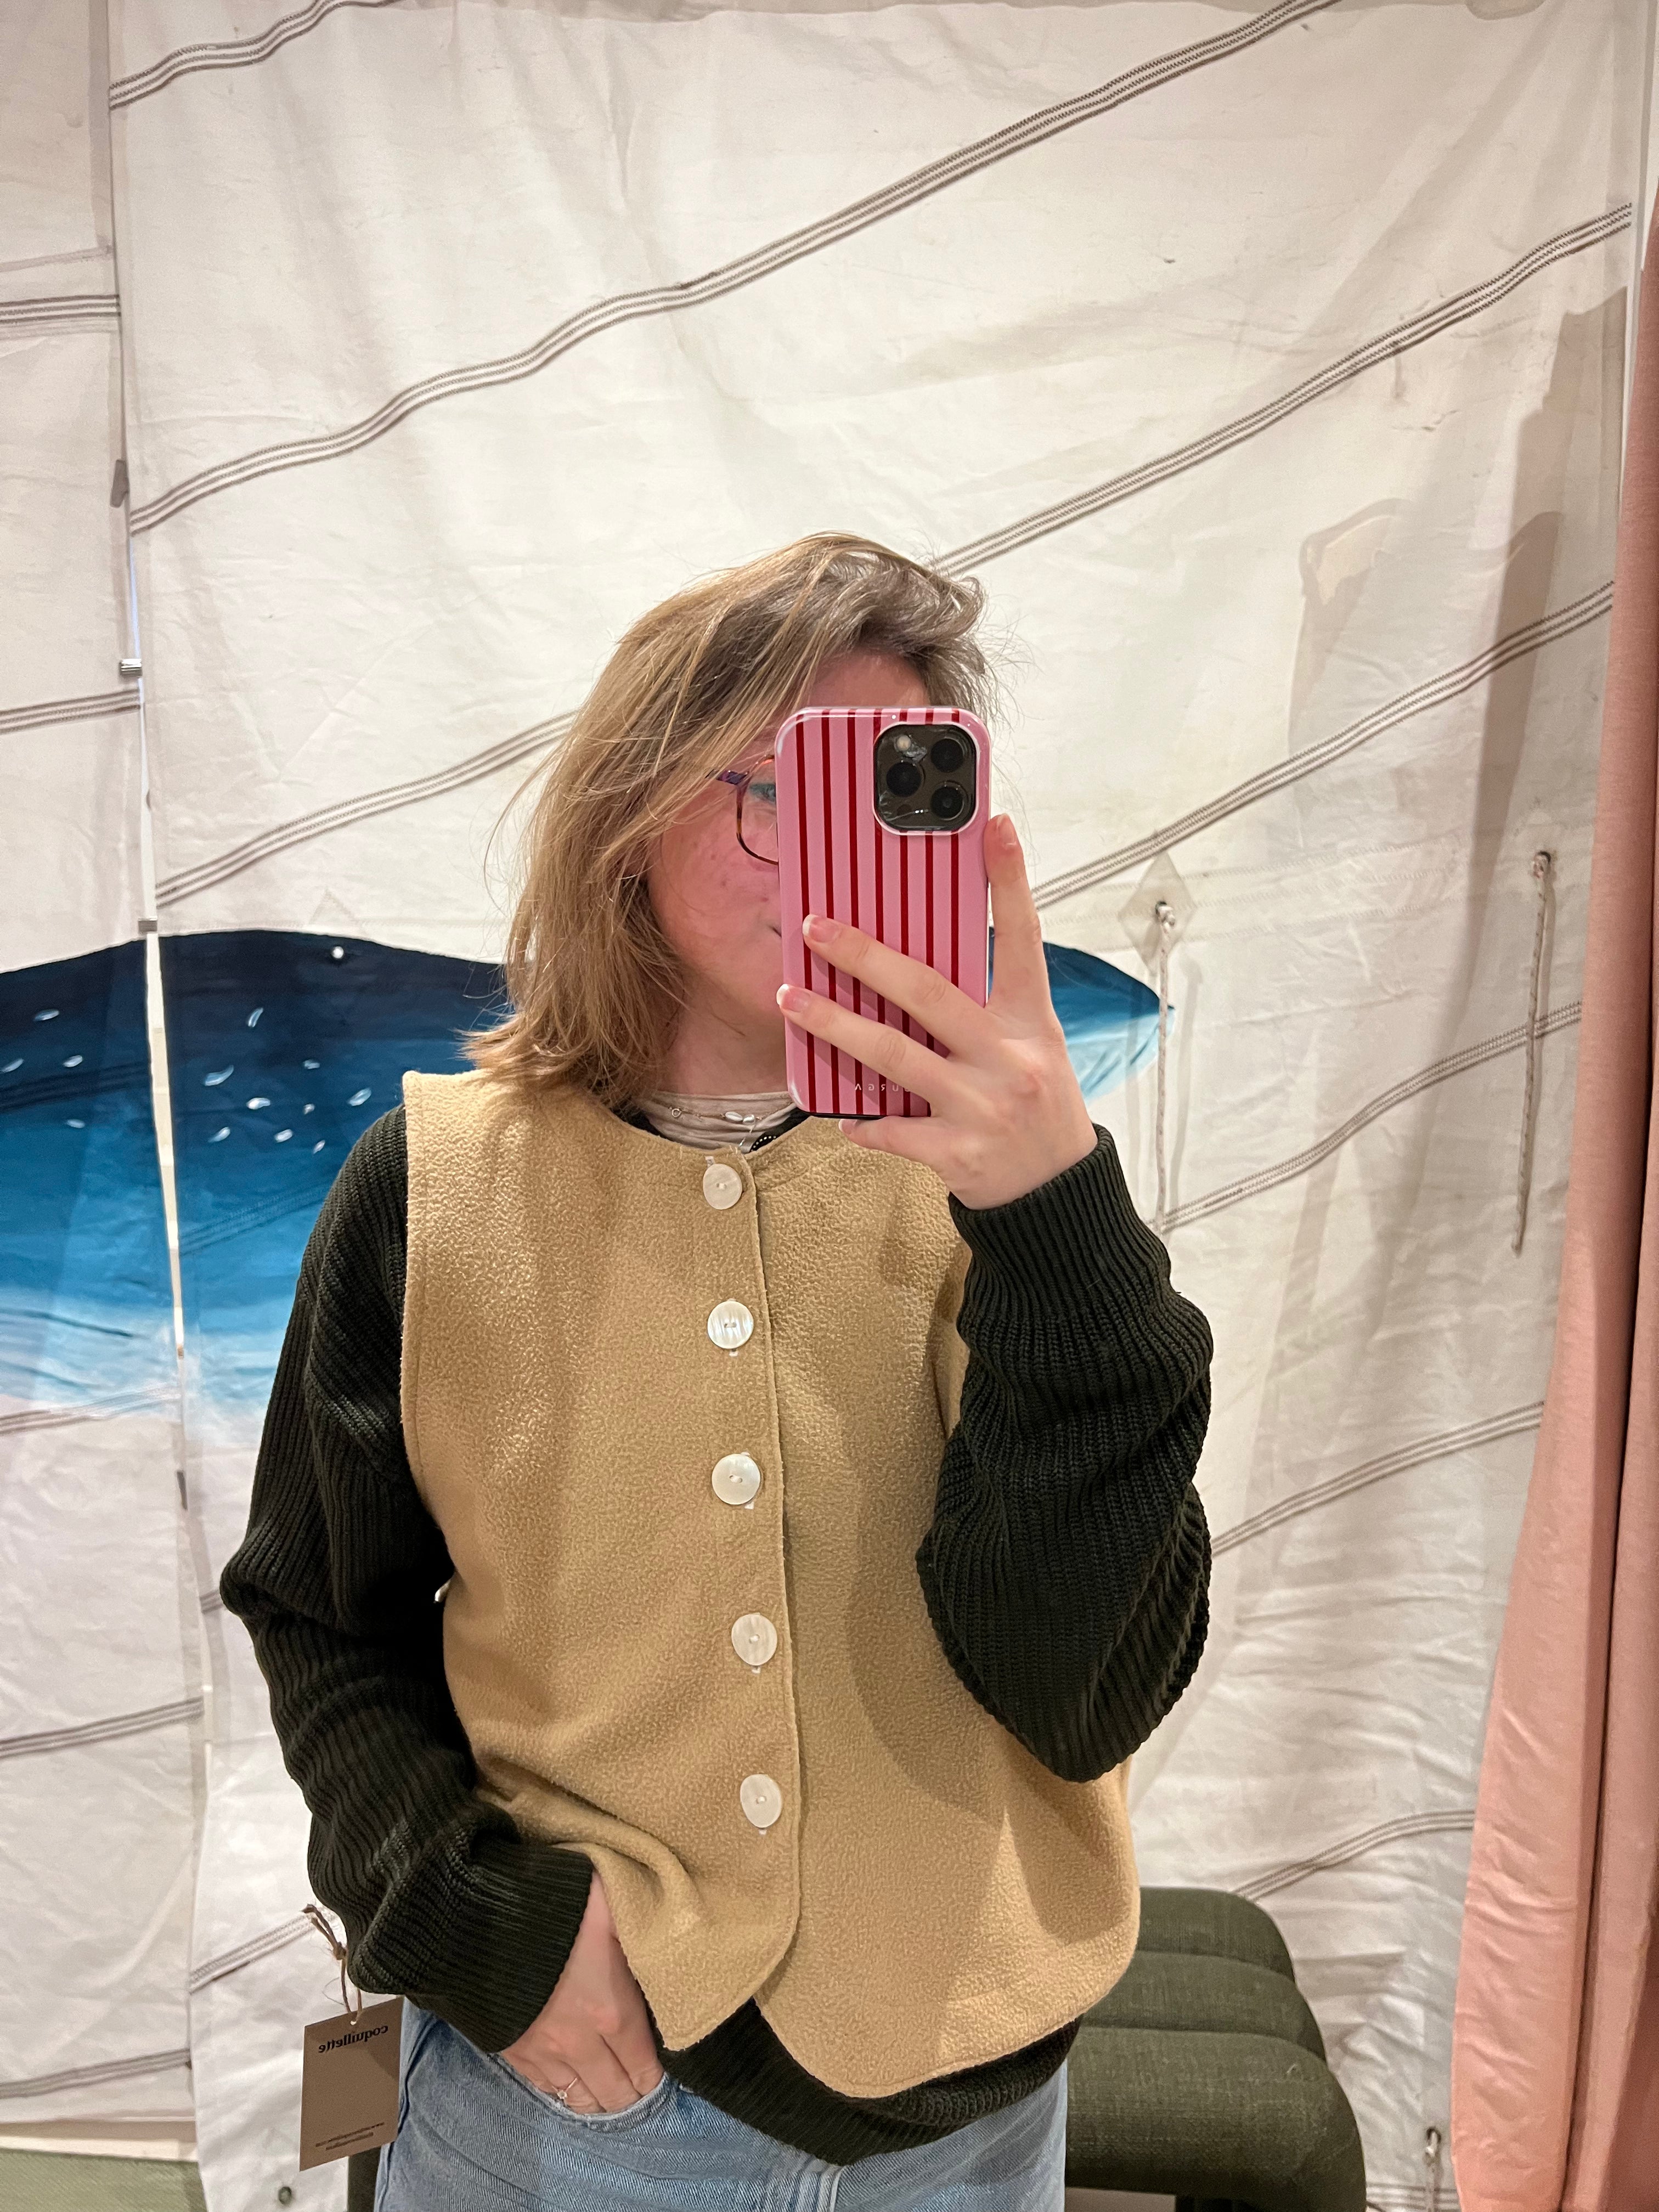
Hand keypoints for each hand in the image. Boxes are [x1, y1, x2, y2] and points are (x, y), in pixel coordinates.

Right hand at [499, 1871, 662, 2113]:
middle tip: (640, 2086)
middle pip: (615, 2094)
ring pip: (581, 2099)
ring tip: (611, 2091)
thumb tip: (666, 1947)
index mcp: (613, 2011)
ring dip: (600, 2099)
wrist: (484, 1918)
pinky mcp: (515, 2052)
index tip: (662, 2074)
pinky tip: (575, 2082)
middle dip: (632, 2095)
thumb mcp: (615, 1911)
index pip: (645, 2068)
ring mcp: (545, 2053)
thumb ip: (643, 1937)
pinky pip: (547, 2089)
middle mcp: (581, 2044)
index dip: (656, 2077)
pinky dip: (565, 2091)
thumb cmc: (558, 1906)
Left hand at [776, 813, 1096, 1209]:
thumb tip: (911, 966)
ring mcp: (982, 1106)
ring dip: (835, 1026)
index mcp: (1030, 1022)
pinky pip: (893, 1129)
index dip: (1010, 881)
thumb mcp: (1031, 1047)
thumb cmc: (1036, 1107)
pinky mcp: (957, 1153)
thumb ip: (985, 1008)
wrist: (1058, 1195)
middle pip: (929, 993)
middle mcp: (1009, 1058)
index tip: (994, 827)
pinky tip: (838, 1116)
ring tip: (791, 1000)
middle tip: (818, 929)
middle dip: (866, 957)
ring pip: (895, 1056)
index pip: (1022, 939)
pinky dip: (862, 1122)